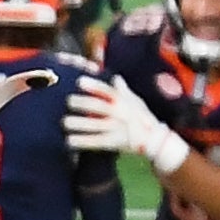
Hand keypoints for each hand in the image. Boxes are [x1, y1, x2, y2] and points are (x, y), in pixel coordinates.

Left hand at [64, 76, 189, 175]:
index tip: (79, 81)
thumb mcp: (136, 101)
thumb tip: (115, 77)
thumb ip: (123, 90)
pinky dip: (81, 141)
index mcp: (123, 101)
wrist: (155, 141)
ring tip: (64, 122)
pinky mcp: (113, 142)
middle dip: (81, 103)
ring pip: (93, 125)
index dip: (93, 85)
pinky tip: (68, 141)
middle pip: (97, 106)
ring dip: (77, 124)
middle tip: (68, 102)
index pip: (107, 91)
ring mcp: (116, 128)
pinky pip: (94, 142)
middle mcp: (119, 113)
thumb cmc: (142, 118)